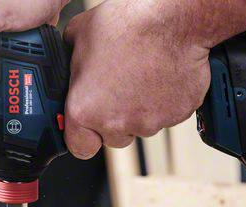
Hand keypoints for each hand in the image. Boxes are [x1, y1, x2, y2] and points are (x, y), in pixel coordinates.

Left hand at [64, 0, 210, 158]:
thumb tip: (71, 67)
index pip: (79, 147)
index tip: (87, 126)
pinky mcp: (175, 117)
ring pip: (140, 127)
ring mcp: (148, 123)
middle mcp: (115, 123)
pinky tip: (160, 76)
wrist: (173, 20)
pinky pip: (166, 117)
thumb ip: (70, 62)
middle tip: (119, 89)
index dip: (84, 136)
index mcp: (85, 109)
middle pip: (112, 137)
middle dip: (114, 119)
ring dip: (139, 110)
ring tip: (142, 76)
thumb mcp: (79, 34)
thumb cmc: (129, 24)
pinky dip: (164, 103)